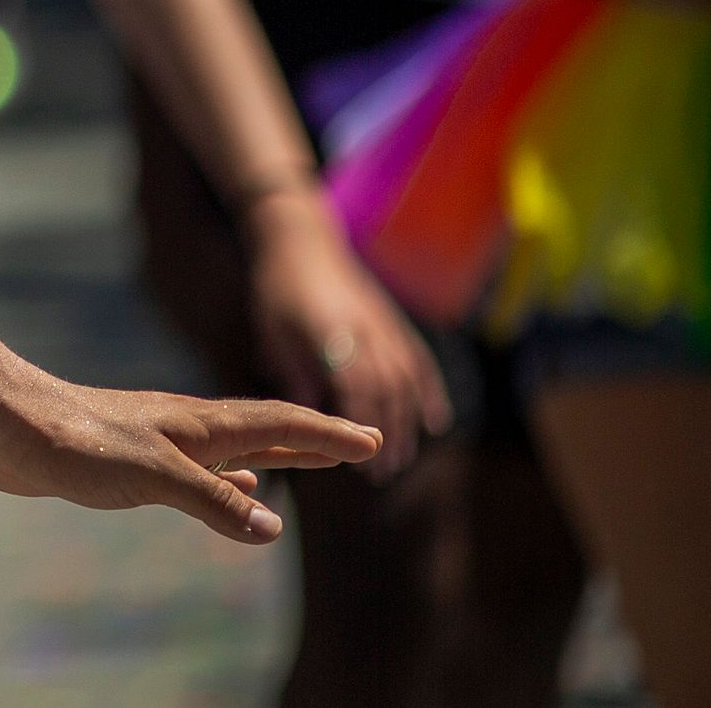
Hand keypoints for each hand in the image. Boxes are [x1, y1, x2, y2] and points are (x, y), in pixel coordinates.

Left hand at [0, 361, 380, 543]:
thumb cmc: (78, 443)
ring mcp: (159, 442)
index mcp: (200, 425)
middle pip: (265, 431)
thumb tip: (273, 529)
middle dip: (313, 440)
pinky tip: (237, 491)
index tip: (371, 440)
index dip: (326, 435)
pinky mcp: (131, 460)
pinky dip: (230, 481)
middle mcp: (186, 428)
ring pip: (234, 450)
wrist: (7, 425)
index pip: (279, 425)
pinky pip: (200, 470)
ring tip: (308, 464)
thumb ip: (212, 503)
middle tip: (361, 444)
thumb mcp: (155, 477)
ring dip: (276, 457)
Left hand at [243, 191, 449, 468]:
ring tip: (403, 457)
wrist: (304, 238)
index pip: (356, 385)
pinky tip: (436, 420)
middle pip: (387, 389)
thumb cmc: (279, 285)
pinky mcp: (393, 321)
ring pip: (407, 380)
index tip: (361, 458)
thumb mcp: (273, 327)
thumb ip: (294, 367)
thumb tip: (306, 410)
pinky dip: (430, 391)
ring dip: (408, 421)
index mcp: (332, 331)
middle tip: (384, 473)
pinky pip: (418, 361)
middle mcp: (365, 330)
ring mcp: (384, 325)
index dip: (362, 423)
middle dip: (388, 433)